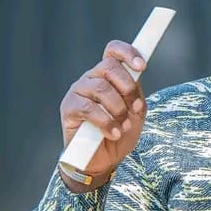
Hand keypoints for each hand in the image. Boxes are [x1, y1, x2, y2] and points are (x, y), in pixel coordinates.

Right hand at [59, 41, 146, 181]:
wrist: (103, 159)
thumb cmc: (120, 132)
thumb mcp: (135, 112)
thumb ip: (136, 93)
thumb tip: (137, 75)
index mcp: (109, 76)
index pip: (113, 51)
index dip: (128, 53)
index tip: (142, 67)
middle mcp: (92, 78)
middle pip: (109, 66)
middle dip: (128, 88)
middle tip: (136, 108)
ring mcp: (78, 91)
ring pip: (101, 88)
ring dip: (118, 109)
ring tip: (123, 127)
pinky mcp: (68, 108)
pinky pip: (88, 108)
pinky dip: (105, 122)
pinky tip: (112, 133)